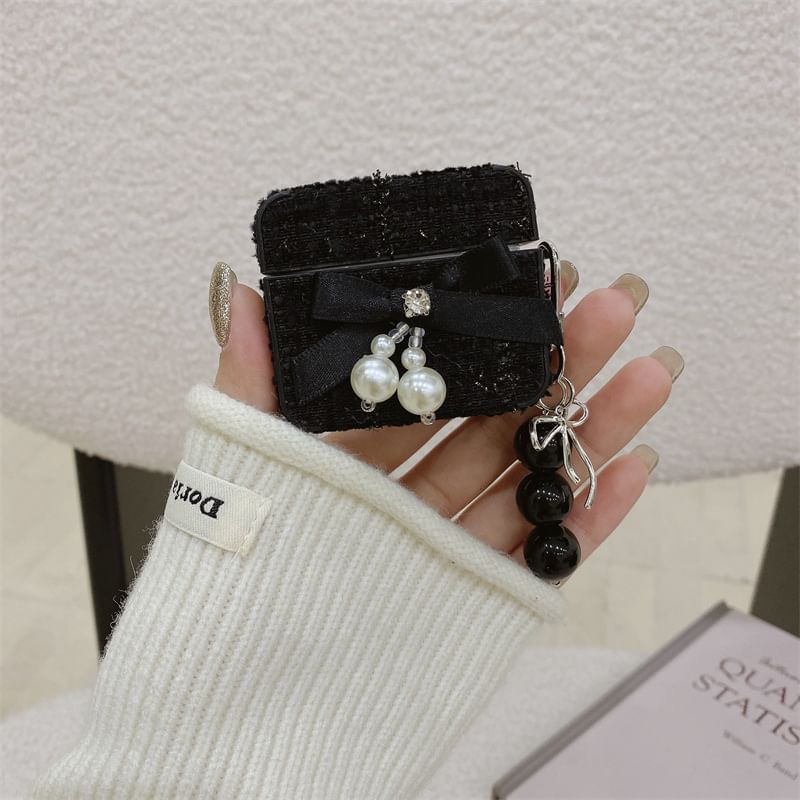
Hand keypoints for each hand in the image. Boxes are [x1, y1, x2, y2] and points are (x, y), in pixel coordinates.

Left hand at [211, 263, 681, 569]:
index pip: (436, 386)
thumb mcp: (236, 459)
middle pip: (497, 424)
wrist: (248, 701)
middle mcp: (409, 498)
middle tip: (610, 308)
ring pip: (530, 480)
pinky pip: (542, 554)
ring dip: (592, 429)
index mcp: (359, 456)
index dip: (486, 337)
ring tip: (647, 373)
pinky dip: (589, 516)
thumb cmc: (234, 573)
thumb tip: (248, 290)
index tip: (530, 286)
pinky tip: (634, 466)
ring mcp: (448, 547)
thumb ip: (250, 377)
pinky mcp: (476, 597)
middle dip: (558, 367)